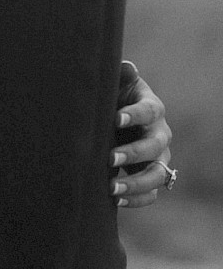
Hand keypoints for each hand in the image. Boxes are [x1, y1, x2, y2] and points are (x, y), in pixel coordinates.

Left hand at [109, 62, 172, 207]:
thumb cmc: (113, 99)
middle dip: (133, 153)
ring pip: (157, 175)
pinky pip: (152, 194)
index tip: (116, 117)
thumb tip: (126, 67)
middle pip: (155, 146)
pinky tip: (115, 201)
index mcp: (152, 108)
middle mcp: (160, 134)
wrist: (114, 121)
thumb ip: (120, 77)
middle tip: (108, 158)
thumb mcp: (115, 86)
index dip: (135, 114)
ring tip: (111, 189)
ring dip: (135, 183)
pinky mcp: (151, 178)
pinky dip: (136, 199)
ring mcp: (159, 159)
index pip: (150, 111)